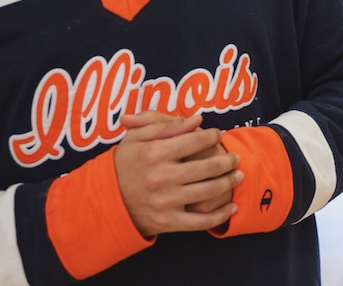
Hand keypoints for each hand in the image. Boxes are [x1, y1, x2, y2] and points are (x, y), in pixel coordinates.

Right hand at [115, 111, 241, 235]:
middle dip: (228, 160)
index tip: (218, 134)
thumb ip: (165, 125)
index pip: (196, 140)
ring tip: (238, 175)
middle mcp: (161, 177)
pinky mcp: (167, 222)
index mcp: (154, 153)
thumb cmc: (124, 164)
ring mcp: (165, 202)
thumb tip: (197, 120)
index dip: (213, 136)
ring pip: (209, 191)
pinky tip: (232, 207)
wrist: (104, 201)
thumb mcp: (136, 138)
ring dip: (230, 182)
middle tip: (235, 157)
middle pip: (208, 166)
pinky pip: (200, 222)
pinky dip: (221, 215)